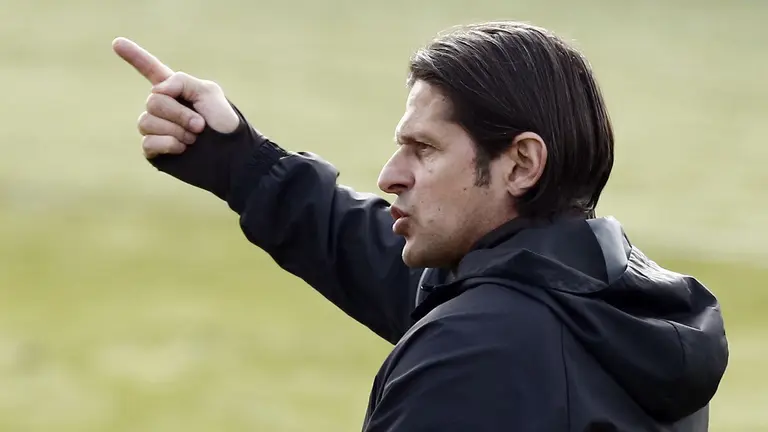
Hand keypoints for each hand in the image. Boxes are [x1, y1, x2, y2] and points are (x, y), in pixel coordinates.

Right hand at [112, 37, 239, 157]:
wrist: (232, 156)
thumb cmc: (224, 125)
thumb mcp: (208, 93)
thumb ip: (181, 81)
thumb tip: (156, 91)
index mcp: (176, 90)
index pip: (150, 69)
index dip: (134, 56)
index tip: (117, 42)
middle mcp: (164, 108)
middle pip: (153, 101)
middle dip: (179, 113)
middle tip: (200, 125)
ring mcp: (158, 130)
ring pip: (146, 122)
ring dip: (175, 130)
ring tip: (194, 138)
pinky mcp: (156, 151)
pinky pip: (147, 142)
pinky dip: (168, 144)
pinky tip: (182, 148)